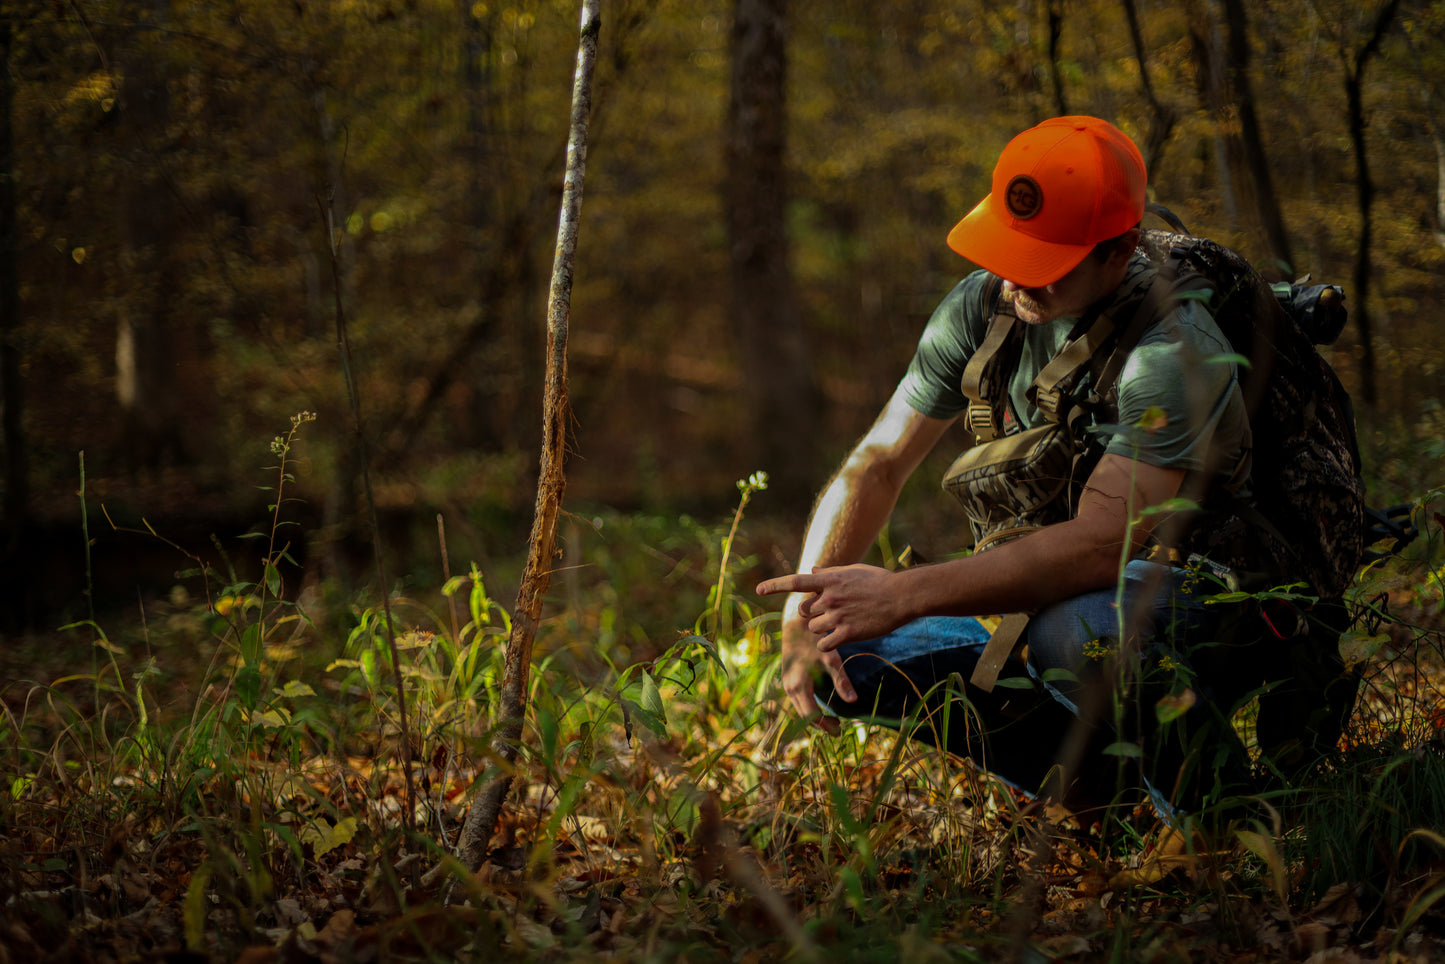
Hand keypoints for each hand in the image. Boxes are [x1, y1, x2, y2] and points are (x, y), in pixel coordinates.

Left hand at [758, 564, 905, 651]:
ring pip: (813, 629)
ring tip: (841, 624)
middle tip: (828, 614)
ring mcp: (837, 615)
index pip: (795, 581)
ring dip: (821, 630)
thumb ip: (829, 574)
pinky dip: (826, 645)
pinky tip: (838, 640)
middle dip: (811, 615)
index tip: (759, 590)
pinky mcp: (847, 633)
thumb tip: (811, 573)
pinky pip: (824, 644)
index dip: (775, 585)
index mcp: (829, 580)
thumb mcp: (853, 571)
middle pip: (804, 612)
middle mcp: (829, 597)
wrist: (902, 596)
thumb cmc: (880, 581)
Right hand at [778, 613, 855, 733]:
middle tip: (838, 729)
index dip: (826, 725)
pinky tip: (821, 706)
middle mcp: (789, 688)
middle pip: (805, 715)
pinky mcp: (788, 678)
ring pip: (800, 709)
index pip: (812, 716)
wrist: (796, 623)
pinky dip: (809, 707)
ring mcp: (786, 684)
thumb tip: (854, 701)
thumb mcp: (831, 660)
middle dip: (821, 724)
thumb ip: (841, 681)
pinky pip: (798, 700)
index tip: (840, 730)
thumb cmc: (815, 640)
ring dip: (815, 716)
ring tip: (832, 721)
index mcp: (798, 686)